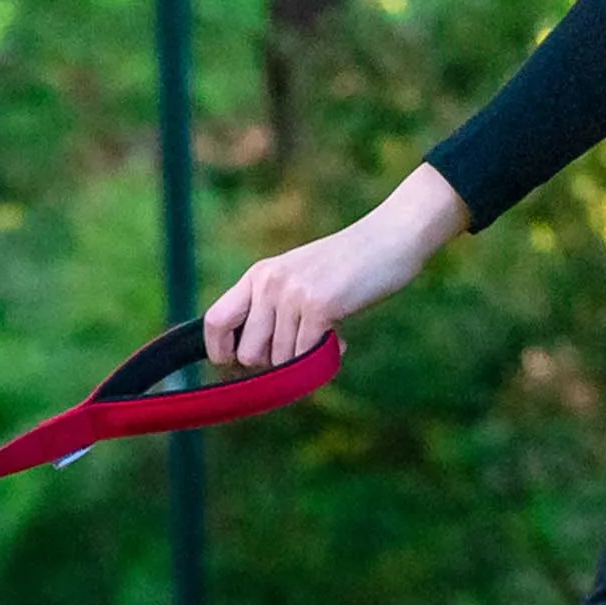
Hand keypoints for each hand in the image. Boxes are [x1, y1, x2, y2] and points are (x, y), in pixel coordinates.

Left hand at [204, 163, 470, 370]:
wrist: (391, 237)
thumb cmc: (348, 266)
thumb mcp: (299, 278)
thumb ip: (275, 310)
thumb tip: (255, 362)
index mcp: (258, 276)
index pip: (214, 321)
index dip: (221, 353)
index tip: (240, 367)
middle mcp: (268, 283)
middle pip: (248, 354)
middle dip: (274, 366)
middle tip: (301, 352)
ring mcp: (292, 293)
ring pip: (280, 361)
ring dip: (305, 361)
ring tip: (328, 337)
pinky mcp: (319, 305)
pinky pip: (306, 356)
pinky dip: (324, 360)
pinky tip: (341, 341)